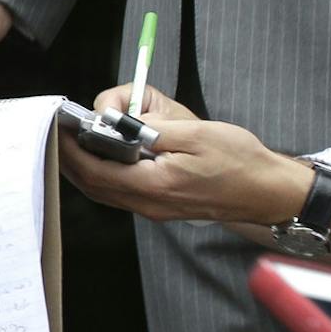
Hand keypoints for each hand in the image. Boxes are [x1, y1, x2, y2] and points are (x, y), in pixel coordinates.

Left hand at [58, 85, 307, 225]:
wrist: (270, 192)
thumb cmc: (241, 161)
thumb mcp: (196, 133)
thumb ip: (152, 129)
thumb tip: (120, 122)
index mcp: (153, 186)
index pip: (95, 171)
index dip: (72, 149)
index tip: (60, 126)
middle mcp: (149, 204)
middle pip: (92, 184)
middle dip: (70, 158)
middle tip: (60, 131)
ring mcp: (155, 209)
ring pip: (104, 191)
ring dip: (84, 167)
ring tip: (76, 140)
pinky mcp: (162, 207)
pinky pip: (120, 192)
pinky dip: (103, 174)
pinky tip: (104, 155)